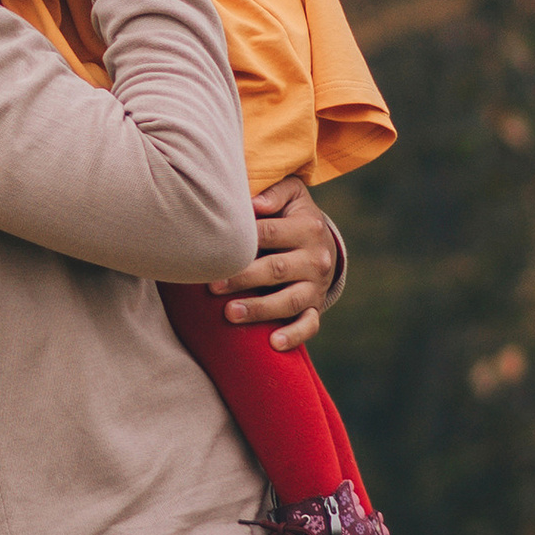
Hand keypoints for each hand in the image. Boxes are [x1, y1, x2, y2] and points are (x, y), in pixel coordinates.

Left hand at [205, 175, 339, 351]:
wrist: (322, 243)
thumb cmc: (292, 215)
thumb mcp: (292, 194)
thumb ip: (275, 191)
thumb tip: (254, 203)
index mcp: (308, 227)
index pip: (270, 234)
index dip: (242, 241)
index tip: (215, 250)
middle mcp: (316, 258)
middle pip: (276, 269)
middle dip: (243, 278)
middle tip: (211, 286)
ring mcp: (316, 286)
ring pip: (290, 301)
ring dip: (259, 309)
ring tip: (230, 313)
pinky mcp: (315, 307)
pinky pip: (309, 325)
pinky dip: (294, 335)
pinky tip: (273, 343)